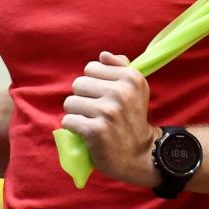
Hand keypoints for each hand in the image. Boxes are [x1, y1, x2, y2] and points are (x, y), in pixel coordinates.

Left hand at [61, 51, 160, 187]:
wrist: (141, 154)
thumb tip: (103, 55)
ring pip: (70, 102)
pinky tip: (86, 133)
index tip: (104, 96)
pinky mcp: (96, 130)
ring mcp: (108, 111)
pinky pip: (67, 120)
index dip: (94, 83)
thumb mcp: (136, 89)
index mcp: (131, 78)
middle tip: (96, 111)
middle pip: (78, 83)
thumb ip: (120, 68)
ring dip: (76, 113)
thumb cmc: (134, 119)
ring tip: (90, 121)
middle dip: (83, 98)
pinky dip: (73, 127)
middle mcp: (121, 92)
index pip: (91, 67)